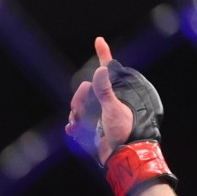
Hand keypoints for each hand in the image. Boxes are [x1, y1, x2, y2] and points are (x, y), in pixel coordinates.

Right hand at [65, 37, 132, 164]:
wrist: (123, 156)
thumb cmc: (125, 131)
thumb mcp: (114, 109)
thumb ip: (105, 91)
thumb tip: (101, 69)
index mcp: (114, 94)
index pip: (107, 70)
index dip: (103, 55)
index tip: (99, 40)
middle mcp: (105, 102)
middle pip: (84, 91)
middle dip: (78, 99)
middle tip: (78, 111)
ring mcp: (98, 115)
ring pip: (78, 107)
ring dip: (74, 114)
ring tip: (76, 124)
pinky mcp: (92, 128)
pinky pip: (77, 123)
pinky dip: (72, 126)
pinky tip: (72, 129)